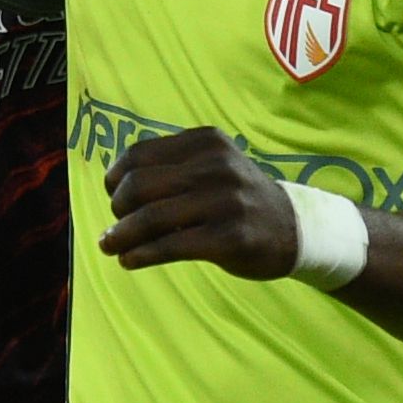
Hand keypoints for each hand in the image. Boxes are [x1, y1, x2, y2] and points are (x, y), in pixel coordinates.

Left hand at [98, 126, 311, 279]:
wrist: (293, 228)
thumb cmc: (239, 199)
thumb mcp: (213, 165)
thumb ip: (172, 166)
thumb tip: (114, 186)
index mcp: (206, 141)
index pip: (139, 154)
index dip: (116, 177)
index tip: (112, 196)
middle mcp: (216, 165)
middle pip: (140, 185)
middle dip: (117, 208)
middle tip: (115, 226)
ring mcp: (225, 201)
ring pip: (151, 217)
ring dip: (120, 235)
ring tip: (109, 246)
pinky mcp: (230, 237)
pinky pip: (170, 246)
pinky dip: (141, 255)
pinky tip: (129, 261)